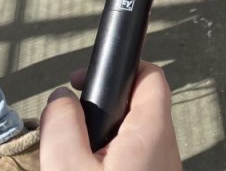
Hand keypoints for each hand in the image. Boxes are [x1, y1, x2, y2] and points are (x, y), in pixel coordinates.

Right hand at [40, 62, 179, 170]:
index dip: (118, 66)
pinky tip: (87, 168)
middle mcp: (165, 146)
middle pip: (138, 105)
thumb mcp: (67, 167)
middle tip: (72, 119)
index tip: (84, 79)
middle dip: (102, 106)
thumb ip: (62, 126)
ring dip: (104, 135)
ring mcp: (161, 166)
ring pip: (133, 135)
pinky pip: (134, 159)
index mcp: (152, 132)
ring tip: (74, 152)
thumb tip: (60, 98)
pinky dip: (109, 157)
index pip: (149, 75)